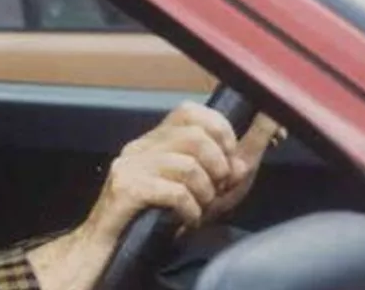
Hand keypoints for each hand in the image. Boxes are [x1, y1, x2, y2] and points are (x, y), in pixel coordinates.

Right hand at [26, 103, 280, 288]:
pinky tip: (186, 221)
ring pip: (188, 165)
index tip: (228, 161)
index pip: (189, 111)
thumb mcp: (200, 192)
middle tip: (215, 191)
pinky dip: (190, 210)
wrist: (109, 253)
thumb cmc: (155, 224)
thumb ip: (228, 169)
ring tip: (198, 209)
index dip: (219, 131)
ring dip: (205, 194)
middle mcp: (139, 147)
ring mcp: (129, 166)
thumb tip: (255, 143)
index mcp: (154, 142)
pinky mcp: (125, 190)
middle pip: (194, 136)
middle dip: (218, 167)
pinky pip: (173, 191)